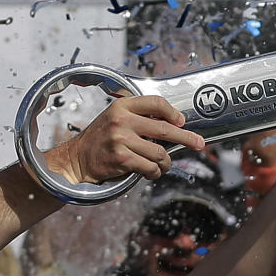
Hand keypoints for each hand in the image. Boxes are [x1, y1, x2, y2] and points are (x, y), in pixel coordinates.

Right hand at [45, 95, 205, 184]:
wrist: (76, 158)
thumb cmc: (102, 137)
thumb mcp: (117, 116)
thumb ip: (140, 115)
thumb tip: (172, 121)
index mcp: (124, 106)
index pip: (156, 103)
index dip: (173, 112)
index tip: (182, 121)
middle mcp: (123, 121)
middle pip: (164, 128)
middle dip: (186, 138)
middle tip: (199, 143)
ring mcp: (121, 140)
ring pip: (158, 152)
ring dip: (166, 162)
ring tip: (165, 165)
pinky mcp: (121, 159)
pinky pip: (148, 167)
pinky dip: (155, 172)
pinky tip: (153, 173)